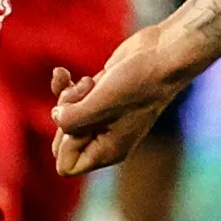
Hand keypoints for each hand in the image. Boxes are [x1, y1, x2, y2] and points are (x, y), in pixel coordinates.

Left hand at [49, 27, 195, 174]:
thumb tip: (57, 118)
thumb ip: (71, 121)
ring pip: (64, 117)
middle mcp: (105, 138)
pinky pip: (69, 98)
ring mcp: (103, 116)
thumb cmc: (138, 82)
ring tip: (89, 83)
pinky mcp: (100, 95)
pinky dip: (64, 85)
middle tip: (84, 98)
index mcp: (108, 151)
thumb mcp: (100, 105)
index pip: (67, 165)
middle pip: (63, 141)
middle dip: (64, 117)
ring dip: (67, 96)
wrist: (163, 54)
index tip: (84, 119)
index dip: (66, 142)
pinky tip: (61, 72)